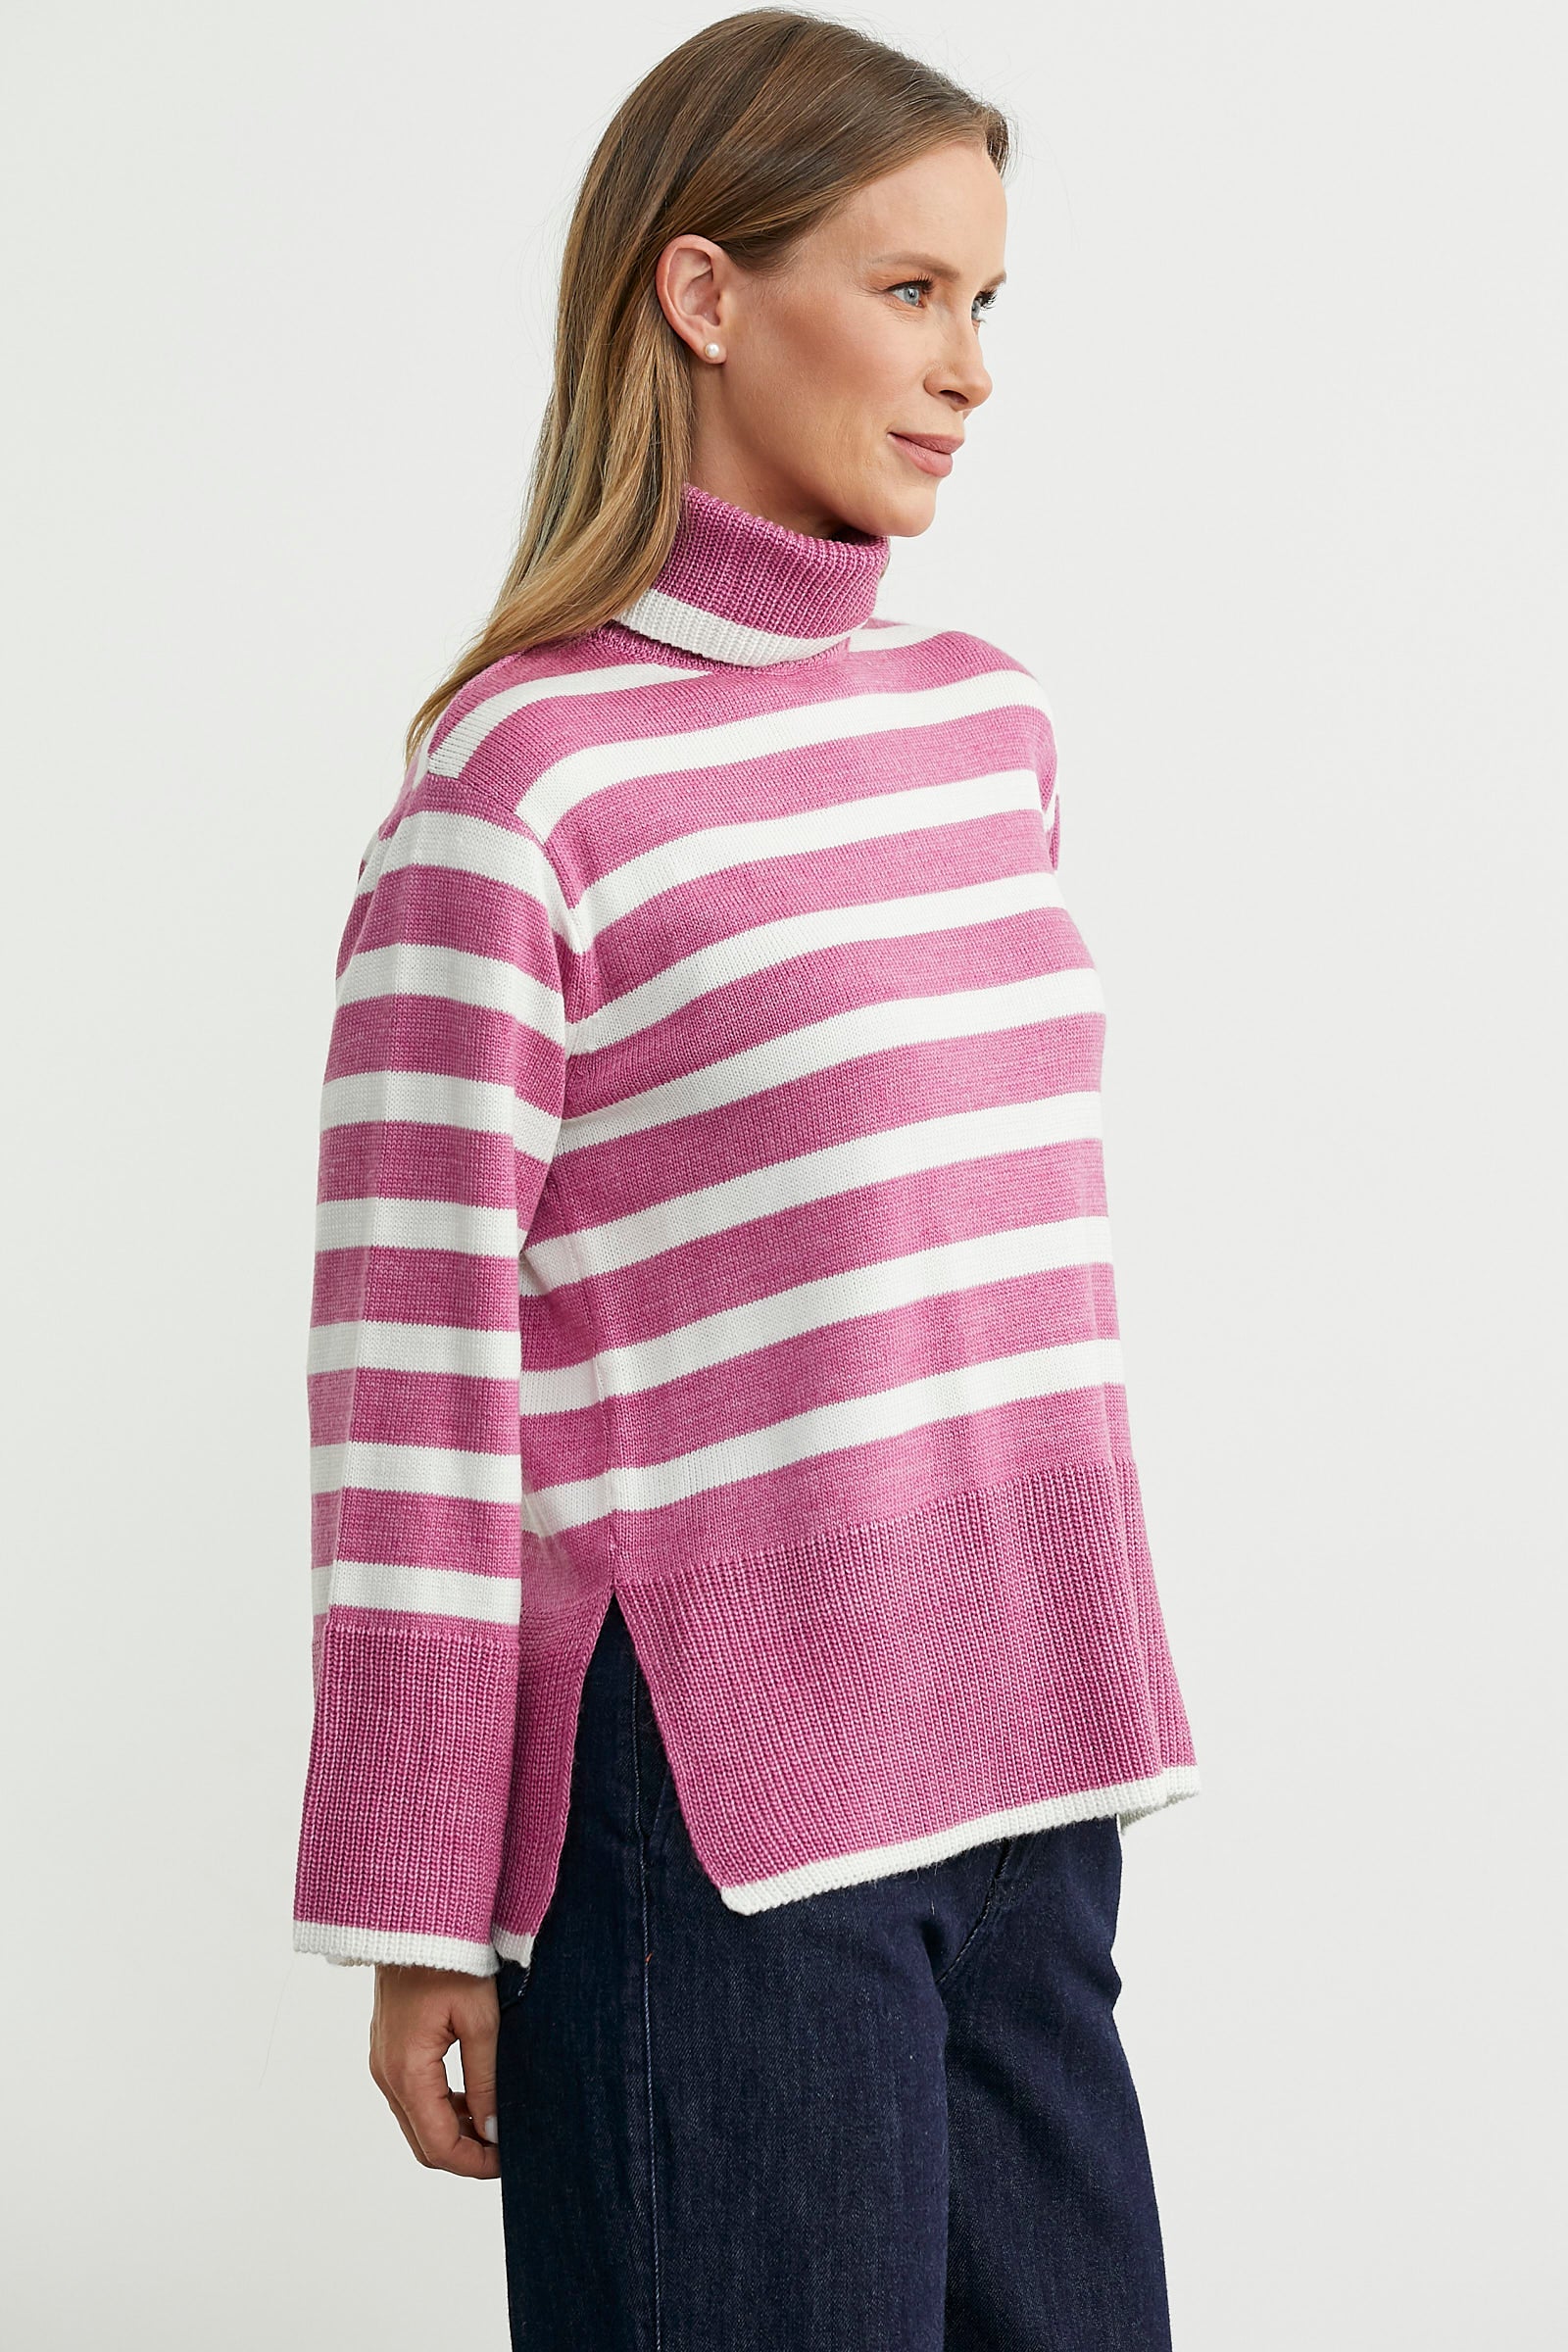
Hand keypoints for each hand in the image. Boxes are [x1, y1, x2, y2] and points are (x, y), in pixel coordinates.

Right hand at [368, 1963, 501, 2178]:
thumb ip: (486, 2081)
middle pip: (423, 2142)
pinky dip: (440, 2107)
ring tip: (495, 2121)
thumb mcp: (480, 2021)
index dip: (474, 2164)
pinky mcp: (387, 2050)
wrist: (414, 1919)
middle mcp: (386, 2074)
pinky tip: (471, 2097)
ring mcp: (382, 2062)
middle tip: (505, 2149)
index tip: (508, 2162)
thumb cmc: (450, 1960)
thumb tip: (494, 2132)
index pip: (438, 2146)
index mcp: (407, 2072)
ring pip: (416, 2121)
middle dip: (464, 2154)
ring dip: (452, 2131)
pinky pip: (411, 2095)